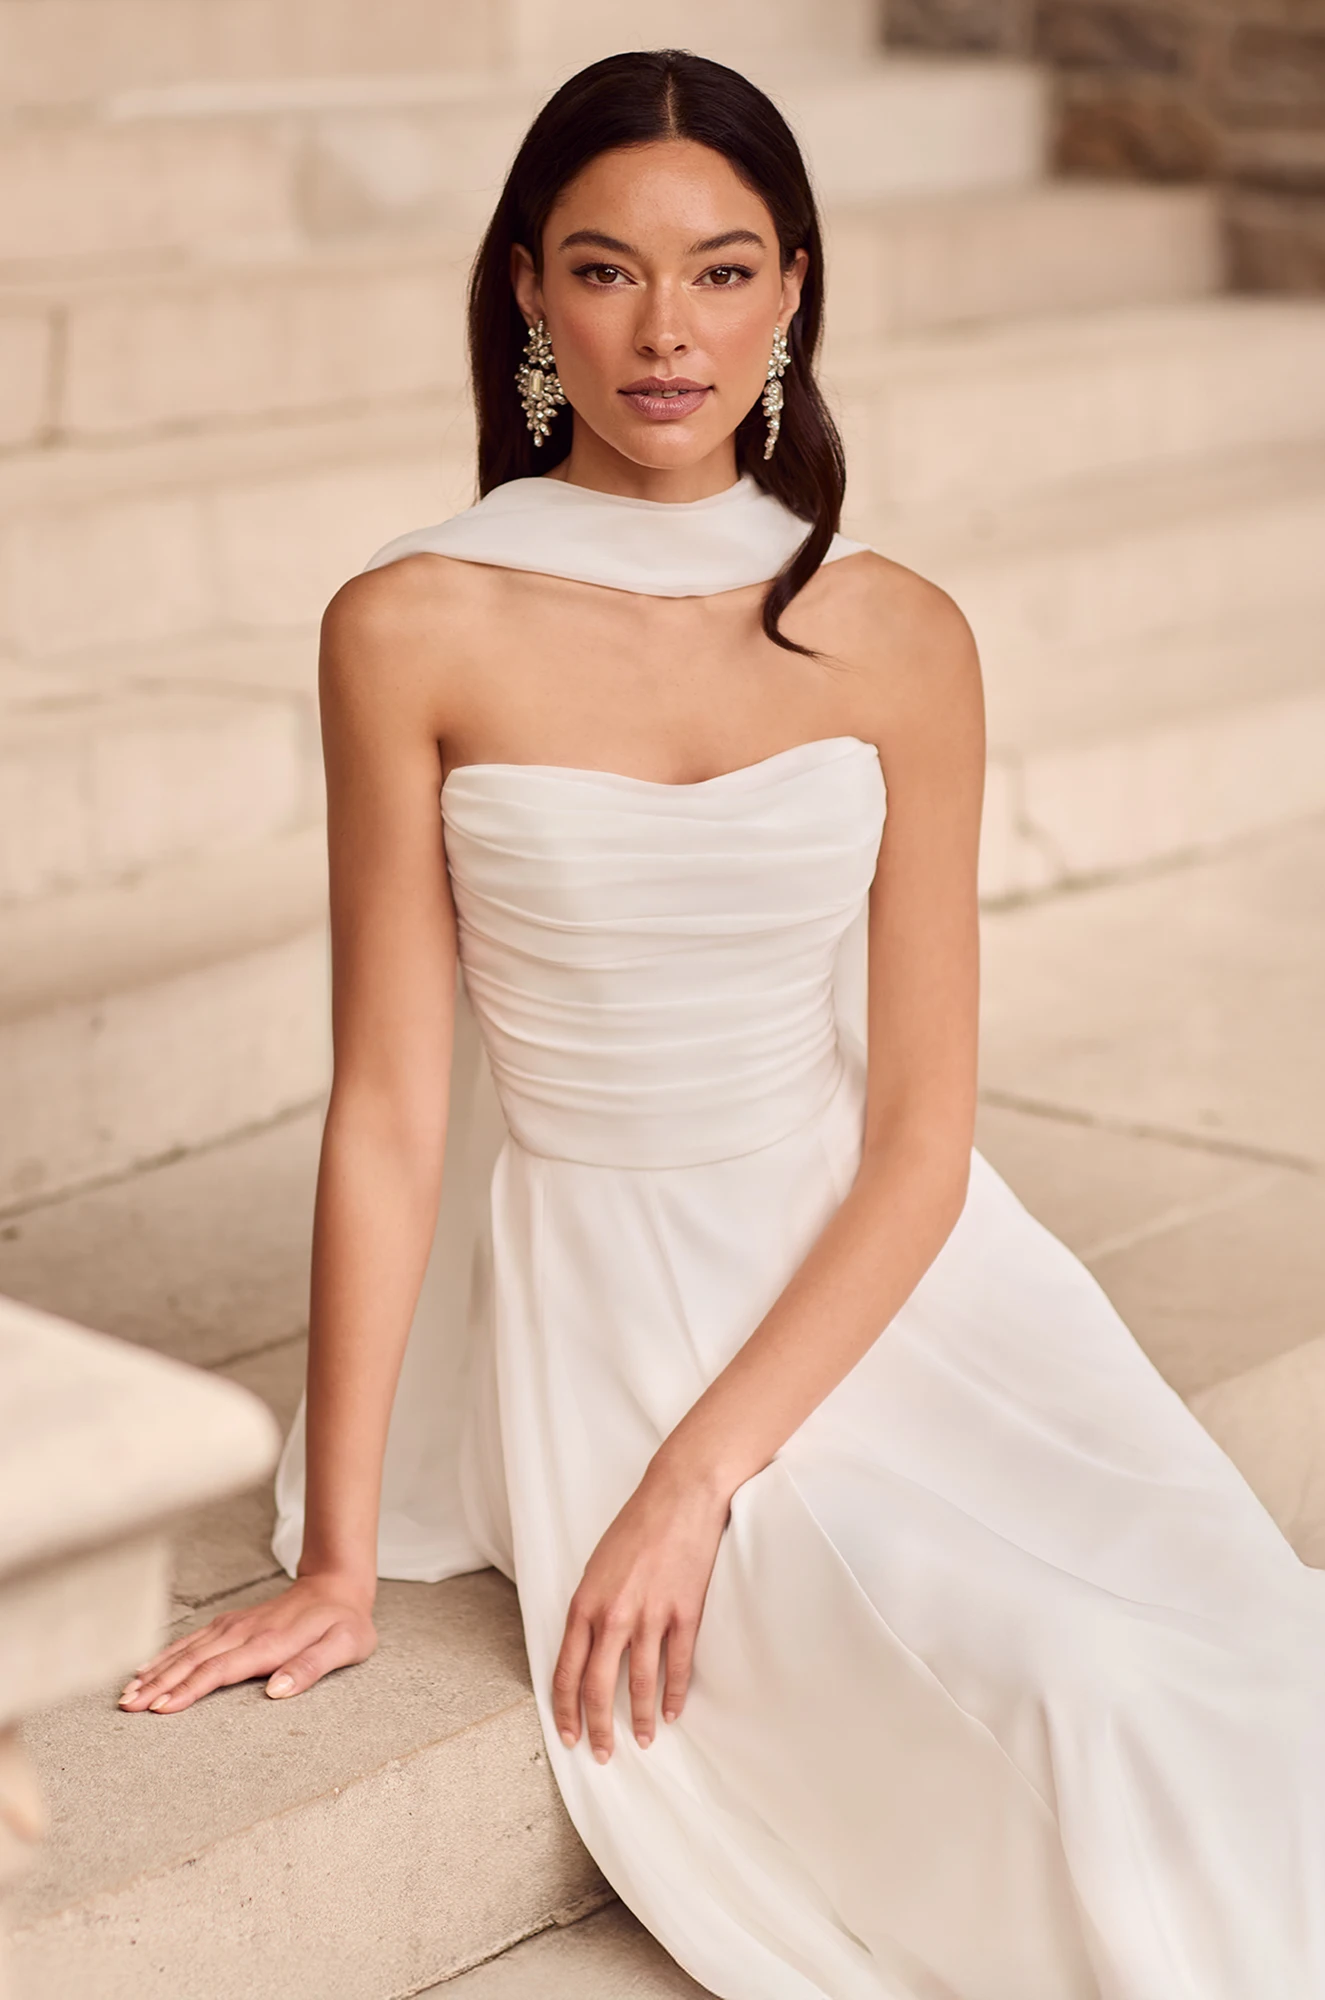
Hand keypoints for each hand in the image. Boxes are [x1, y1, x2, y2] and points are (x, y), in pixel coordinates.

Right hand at [117, 1574, 377, 1714]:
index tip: (161, 1708)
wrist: (338, 1585)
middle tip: (128, 1707)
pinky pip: (193, 1640)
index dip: (189, 1690)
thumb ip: (311, 1667)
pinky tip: (147, 1668)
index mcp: (270, 1643)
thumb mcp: (345, 1646)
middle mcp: (245, 1632)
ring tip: (128, 1693)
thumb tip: (276, 1691)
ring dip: (157, 1671)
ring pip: (188, 1651)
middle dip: (159, 1685)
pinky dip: (167, 1654)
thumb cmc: (344, 1622)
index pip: (221, 1671)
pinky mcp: (231, 1623)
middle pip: (195, 1661)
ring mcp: (235, 1625)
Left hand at [552, 1462, 729, 1763]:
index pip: (566, 1671)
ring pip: (639, 1683)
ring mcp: (651, 1616)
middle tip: (602, 1753)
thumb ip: (589, 1609)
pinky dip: (673, 1694)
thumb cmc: (635, 1526)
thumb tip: (586, 1648)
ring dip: (638, 1718)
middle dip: (598, 1728)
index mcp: (585, 1604)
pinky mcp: (685, 1614)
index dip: (565, 1710)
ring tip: (642, 1741)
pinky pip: (677, 1665)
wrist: (679, 1496)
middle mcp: (613, 1616)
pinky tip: (671, 1711)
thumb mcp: (596, 1567)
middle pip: (598, 1687)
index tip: (569, 1735)